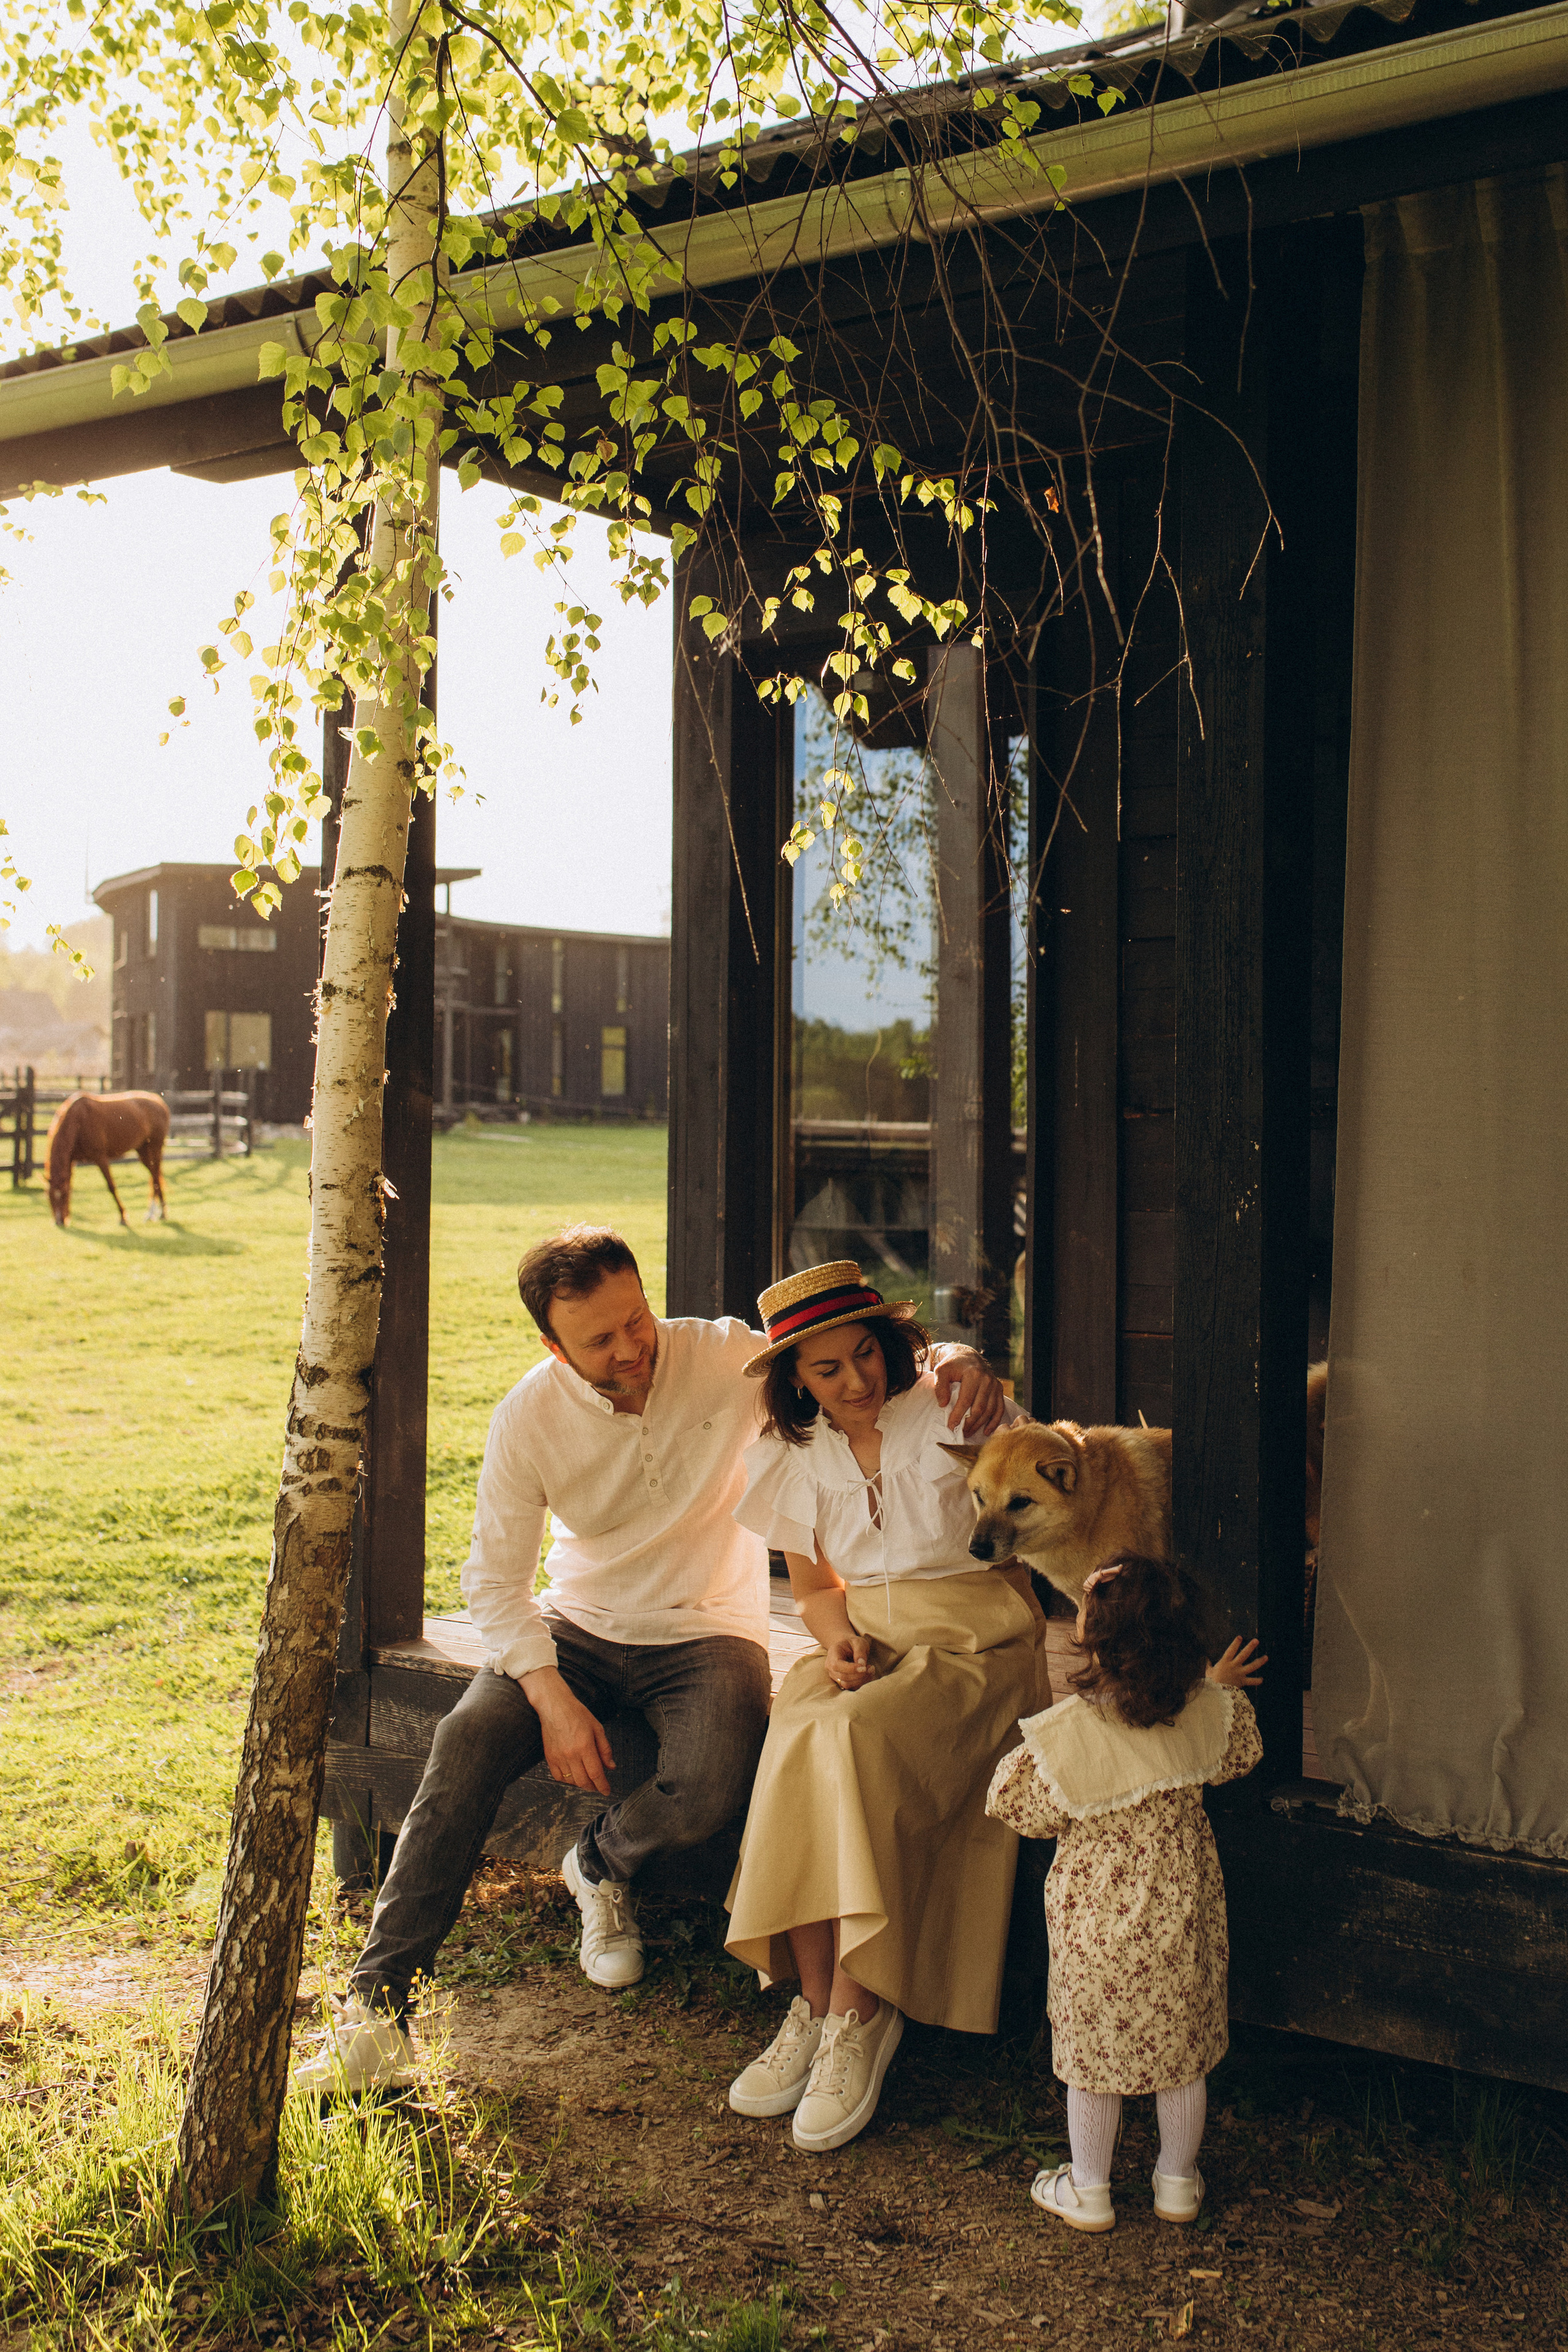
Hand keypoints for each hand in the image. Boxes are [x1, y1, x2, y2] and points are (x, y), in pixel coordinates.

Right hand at [520, 1666, 616, 1794]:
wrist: (555, 1707)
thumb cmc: (577, 1714)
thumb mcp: (597, 1728)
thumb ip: (605, 1749)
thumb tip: (611, 1766)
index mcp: (585, 1746)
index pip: (596, 1774)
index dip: (603, 1786)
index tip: (607, 1791)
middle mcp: (571, 1754)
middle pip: (583, 1781)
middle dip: (593, 1787)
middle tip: (598, 1786)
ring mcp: (559, 1757)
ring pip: (571, 1781)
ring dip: (581, 1784)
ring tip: (587, 1780)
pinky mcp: (549, 1757)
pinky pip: (558, 1777)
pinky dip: (567, 1780)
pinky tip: (573, 1776)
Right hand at [825, 1634, 876, 1692]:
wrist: (848, 1648)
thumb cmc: (853, 1644)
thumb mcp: (858, 1642)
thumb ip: (860, 1651)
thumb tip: (862, 1664)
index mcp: (833, 1653)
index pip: (837, 1665)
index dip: (850, 1669)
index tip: (864, 1667)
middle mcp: (830, 1666)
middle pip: (842, 1676)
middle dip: (859, 1675)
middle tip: (871, 1667)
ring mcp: (835, 1675)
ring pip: (846, 1684)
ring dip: (861, 1680)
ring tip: (871, 1670)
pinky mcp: (841, 1681)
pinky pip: (851, 1687)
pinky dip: (861, 1683)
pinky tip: (868, 1675)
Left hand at [933, 1348, 1005, 1437]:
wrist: (967, 1356)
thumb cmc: (952, 1365)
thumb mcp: (941, 1371)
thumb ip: (940, 1386)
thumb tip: (943, 1405)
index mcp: (973, 1374)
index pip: (966, 1400)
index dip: (958, 1415)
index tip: (950, 1426)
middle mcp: (987, 1380)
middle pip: (979, 1408)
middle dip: (969, 1423)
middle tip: (959, 1432)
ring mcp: (995, 1385)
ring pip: (989, 1410)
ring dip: (979, 1425)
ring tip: (968, 1433)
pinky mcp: (999, 1389)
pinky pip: (999, 1408)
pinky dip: (994, 1422)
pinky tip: (986, 1431)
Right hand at [1207, 1637, 1267, 1688]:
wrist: (1217, 1694)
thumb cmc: (1211, 1682)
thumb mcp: (1207, 1672)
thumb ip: (1207, 1665)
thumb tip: (1205, 1658)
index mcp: (1224, 1662)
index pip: (1230, 1650)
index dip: (1235, 1643)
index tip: (1240, 1637)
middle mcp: (1234, 1666)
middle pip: (1243, 1655)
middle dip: (1250, 1647)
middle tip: (1256, 1640)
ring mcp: (1239, 1674)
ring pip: (1251, 1666)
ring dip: (1259, 1661)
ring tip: (1266, 1657)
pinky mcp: (1242, 1682)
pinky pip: (1251, 1681)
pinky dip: (1257, 1681)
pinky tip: (1262, 1679)